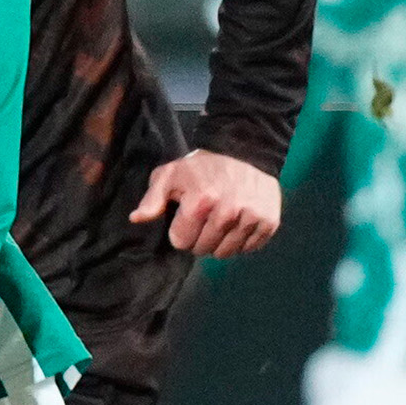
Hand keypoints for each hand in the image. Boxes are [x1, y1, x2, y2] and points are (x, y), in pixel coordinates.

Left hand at [128, 149, 280, 258]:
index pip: (182, 242)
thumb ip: (152, 199)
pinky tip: (238, 222)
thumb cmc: (202, 167)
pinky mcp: (269, 222)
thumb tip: (136, 219)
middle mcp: (228, 212)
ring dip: (220, 242)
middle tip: (205, 218)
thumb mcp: (171, 175)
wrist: (246, 151)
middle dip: (199, 238)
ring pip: (226, 253)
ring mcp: (251, 218)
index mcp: (201, 201)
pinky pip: (249, 249)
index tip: (187, 216)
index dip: (180, 231)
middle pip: (204, 250)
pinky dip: (241, 240)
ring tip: (221, 221)